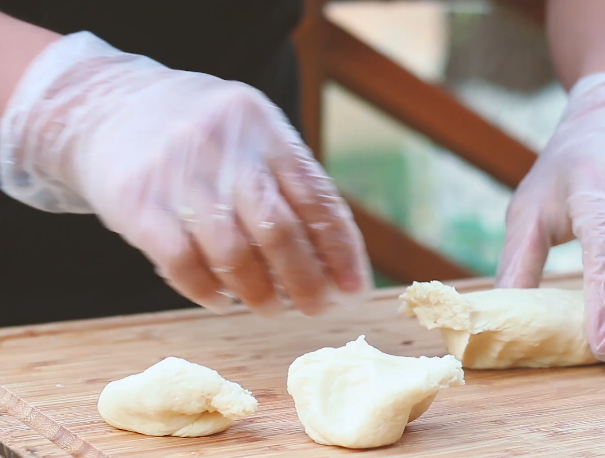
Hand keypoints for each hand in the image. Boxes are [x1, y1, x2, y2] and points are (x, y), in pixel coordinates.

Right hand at [0, 32, 370, 315]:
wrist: (106, 107)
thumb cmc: (198, 133)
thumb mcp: (249, 133)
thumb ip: (288, 181)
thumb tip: (332, 256)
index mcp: (262, 126)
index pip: (314, 196)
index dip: (340, 248)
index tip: (354, 286)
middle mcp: (222, 145)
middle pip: (278, 229)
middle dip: (306, 280)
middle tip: (318, 308)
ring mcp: (176, 172)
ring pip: (232, 252)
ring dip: (259, 293)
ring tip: (272, 309)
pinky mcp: (136, 202)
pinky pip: (181, 262)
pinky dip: (208, 291)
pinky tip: (223, 300)